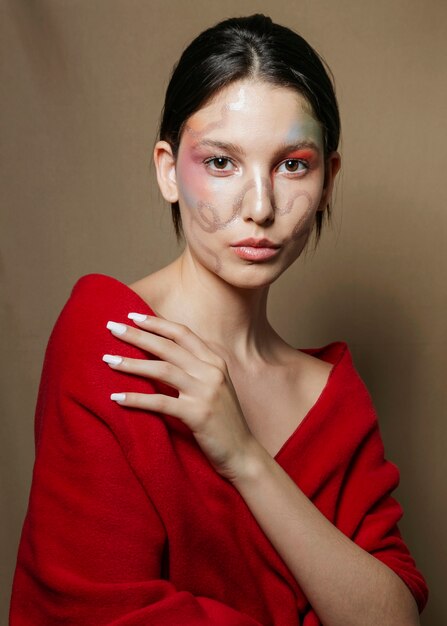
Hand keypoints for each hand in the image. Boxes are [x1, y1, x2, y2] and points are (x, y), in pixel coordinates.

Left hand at [104, 313, 257, 481]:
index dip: (157, 322)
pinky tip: (116, 398)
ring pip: (162, 370)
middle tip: (111, 327)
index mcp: (215, 361)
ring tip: (108, 360)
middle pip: (168, 346)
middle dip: (137, 335)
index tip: (132, 316)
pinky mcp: (198, 415)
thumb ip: (196, 368)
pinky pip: (160, 403)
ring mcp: (206, 393)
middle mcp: (212, 372)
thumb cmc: (223, 420)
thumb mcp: (215, 386)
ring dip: (132, 363)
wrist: (243, 452)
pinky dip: (136, 399)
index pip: (182, 333)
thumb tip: (164, 352)